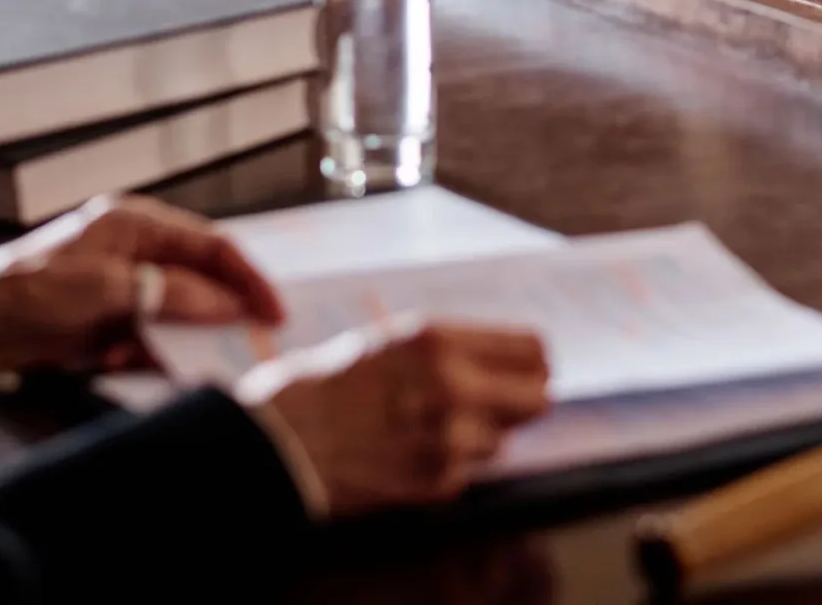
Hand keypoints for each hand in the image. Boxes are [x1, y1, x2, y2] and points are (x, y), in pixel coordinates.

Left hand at [0, 194, 283, 374]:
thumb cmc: (38, 291)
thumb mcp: (109, 289)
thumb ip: (173, 295)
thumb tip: (230, 306)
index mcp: (139, 225)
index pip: (213, 246)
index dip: (248, 278)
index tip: (275, 312)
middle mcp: (138, 251)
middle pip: (200, 281)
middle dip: (219, 314)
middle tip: (248, 345)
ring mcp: (124, 287)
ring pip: (177, 315)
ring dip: (172, 340)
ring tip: (161, 358)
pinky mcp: (110, 321)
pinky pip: (147, 338)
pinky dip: (141, 354)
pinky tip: (113, 361)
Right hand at [242, 319, 550, 513]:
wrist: (283, 443)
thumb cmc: (327, 386)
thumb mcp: (391, 343)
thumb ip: (452, 349)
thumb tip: (505, 359)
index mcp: (439, 340)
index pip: (533, 350)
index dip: (531, 364)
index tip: (521, 372)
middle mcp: (453, 384)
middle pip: (537, 398)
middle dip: (521, 402)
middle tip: (496, 404)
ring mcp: (448, 437)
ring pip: (504, 440)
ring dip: (481, 437)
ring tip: (435, 429)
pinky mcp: (437, 480)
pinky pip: (470, 472)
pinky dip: (452, 466)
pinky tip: (414, 453)